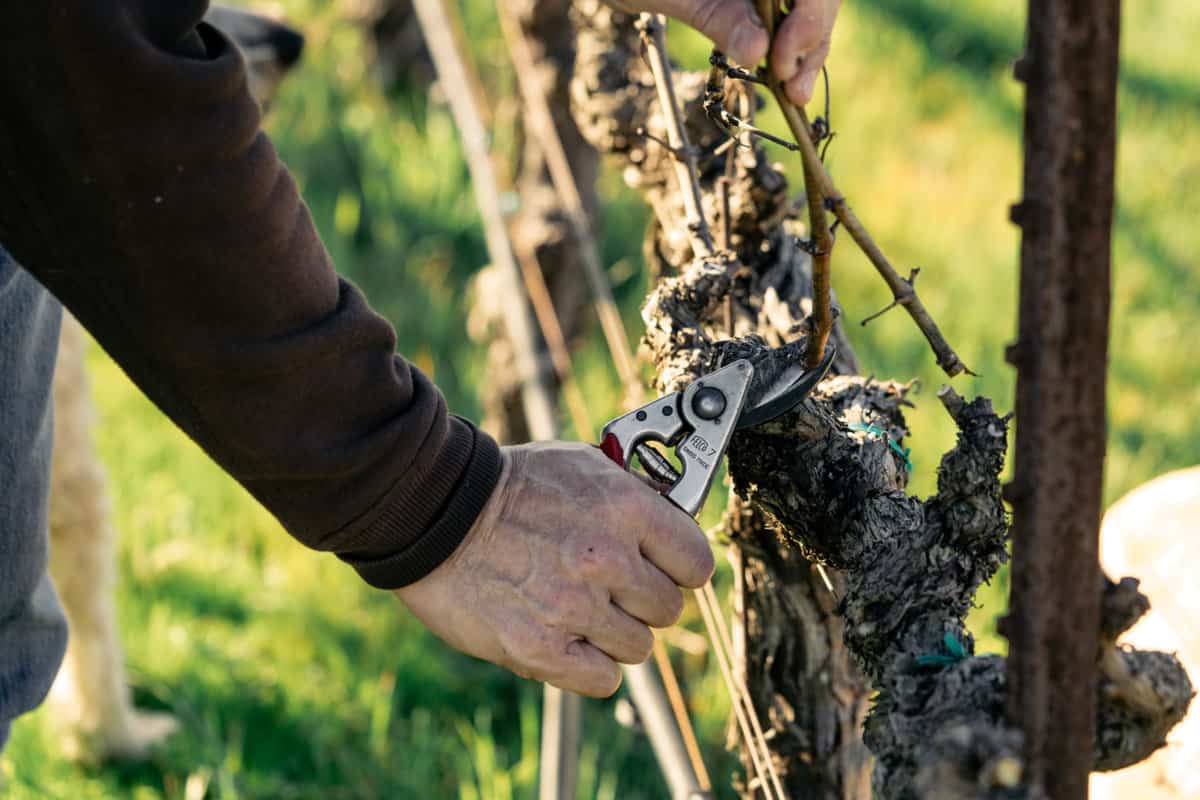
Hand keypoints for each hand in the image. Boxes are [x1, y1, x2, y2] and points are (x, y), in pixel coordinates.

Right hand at [394, 442, 714, 696]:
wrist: (435, 512)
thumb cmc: (509, 485)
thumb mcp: (580, 464)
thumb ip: (633, 494)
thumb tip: (674, 519)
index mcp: (624, 507)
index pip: (697, 563)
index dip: (680, 568)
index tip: (663, 569)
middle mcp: (607, 559)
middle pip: (669, 609)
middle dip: (642, 600)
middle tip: (608, 588)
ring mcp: (575, 607)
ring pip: (638, 647)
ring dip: (612, 634)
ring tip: (576, 608)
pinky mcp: (542, 650)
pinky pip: (604, 679)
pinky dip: (588, 666)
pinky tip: (565, 639)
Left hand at [616, 0, 840, 105]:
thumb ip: (715, 16)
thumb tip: (758, 54)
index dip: (809, 20)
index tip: (780, 61)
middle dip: (812, 41)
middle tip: (793, 91)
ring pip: (808, 10)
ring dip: (806, 51)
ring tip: (794, 94)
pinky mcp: (758, 1)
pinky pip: (788, 19)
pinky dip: (790, 49)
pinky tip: (784, 78)